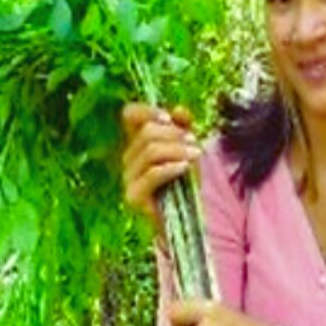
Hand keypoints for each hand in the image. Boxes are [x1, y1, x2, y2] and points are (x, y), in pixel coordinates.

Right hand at [121, 102, 200, 231]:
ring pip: (150, 150)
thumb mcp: (189, 149)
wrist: (188, 216)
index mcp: (138, 142)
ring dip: (178, 149)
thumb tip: (179, 109)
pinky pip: (152, 173)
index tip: (170, 118)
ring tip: (196, 154)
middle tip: (194, 142)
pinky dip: (172, 167)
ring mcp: (128, 178)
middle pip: (146, 132)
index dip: (148, 111)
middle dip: (174, 134)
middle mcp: (128, 158)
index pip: (130, 115)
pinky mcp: (134, 196)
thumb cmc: (187, 180)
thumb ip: (185, 127)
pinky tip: (186, 168)